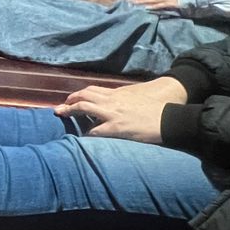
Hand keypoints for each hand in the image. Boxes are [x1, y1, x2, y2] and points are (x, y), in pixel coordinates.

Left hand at [54, 77, 188, 144]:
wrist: (169, 118)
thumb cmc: (156, 108)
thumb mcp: (137, 98)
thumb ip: (123, 99)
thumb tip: (114, 102)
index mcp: (117, 94)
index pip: (92, 90)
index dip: (78, 94)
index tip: (70, 99)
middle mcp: (112, 101)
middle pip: (84, 96)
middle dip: (69, 102)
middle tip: (60, 109)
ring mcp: (114, 114)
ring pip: (84, 108)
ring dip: (70, 111)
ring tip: (62, 116)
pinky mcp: (118, 128)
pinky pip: (96, 131)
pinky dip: (86, 134)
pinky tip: (80, 138)